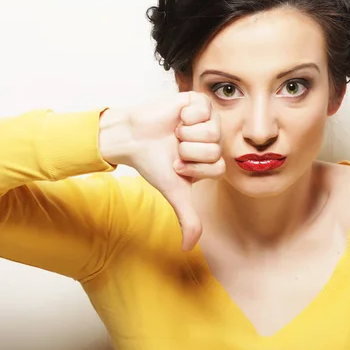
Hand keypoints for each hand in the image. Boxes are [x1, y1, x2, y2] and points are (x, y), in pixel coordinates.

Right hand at [99, 92, 223, 250]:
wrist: (131, 138)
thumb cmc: (153, 163)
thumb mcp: (174, 192)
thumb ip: (188, 218)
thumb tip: (188, 248)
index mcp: (212, 160)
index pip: (218, 167)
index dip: (194, 168)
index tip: (177, 165)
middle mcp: (213, 140)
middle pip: (215, 149)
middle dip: (188, 151)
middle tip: (175, 147)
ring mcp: (208, 120)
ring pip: (211, 130)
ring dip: (185, 134)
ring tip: (174, 132)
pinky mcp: (198, 102)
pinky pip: (203, 110)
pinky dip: (184, 115)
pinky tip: (176, 117)